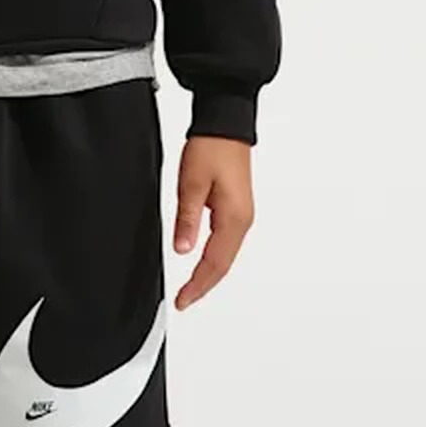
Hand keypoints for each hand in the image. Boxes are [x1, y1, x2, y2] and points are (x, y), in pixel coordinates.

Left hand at [171, 135, 254, 310]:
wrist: (226, 126)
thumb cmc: (212, 148)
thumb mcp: (192, 184)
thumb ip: (188, 219)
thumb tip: (183, 249)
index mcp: (233, 218)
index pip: (214, 263)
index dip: (198, 285)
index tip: (182, 300)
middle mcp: (243, 221)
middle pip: (223, 265)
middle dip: (204, 286)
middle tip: (184, 300)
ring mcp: (242, 216)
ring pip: (226, 256)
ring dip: (210, 274)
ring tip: (191, 289)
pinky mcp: (237, 210)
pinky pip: (227, 243)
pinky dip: (214, 259)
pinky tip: (204, 263)